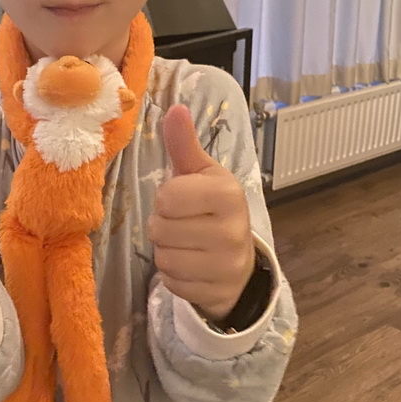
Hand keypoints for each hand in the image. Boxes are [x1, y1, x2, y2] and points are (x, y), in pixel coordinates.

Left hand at [147, 104, 254, 323]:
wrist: (240, 259)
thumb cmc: (212, 208)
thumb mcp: (201, 174)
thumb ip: (184, 145)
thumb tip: (175, 108)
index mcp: (228, 193)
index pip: (168, 196)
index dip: (166, 199)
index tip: (182, 200)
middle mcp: (232, 230)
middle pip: (161, 230)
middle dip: (163, 226)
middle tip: (182, 224)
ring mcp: (227, 265)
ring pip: (164, 258)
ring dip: (166, 251)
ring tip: (186, 244)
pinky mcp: (218, 292)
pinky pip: (173, 283)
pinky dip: (174, 276)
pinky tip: (190, 265)